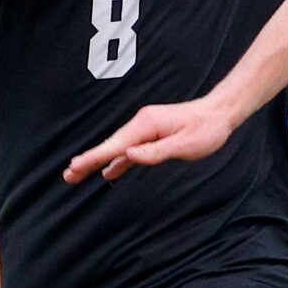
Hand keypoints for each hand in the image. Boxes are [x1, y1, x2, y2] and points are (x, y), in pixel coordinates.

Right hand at [63, 96, 233, 183]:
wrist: (219, 112)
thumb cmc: (207, 129)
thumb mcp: (185, 145)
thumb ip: (157, 152)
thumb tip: (130, 156)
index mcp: (147, 125)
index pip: (116, 146)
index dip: (95, 158)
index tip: (76, 166)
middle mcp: (142, 124)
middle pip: (110, 145)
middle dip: (89, 160)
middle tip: (68, 175)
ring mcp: (145, 128)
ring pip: (117, 148)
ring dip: (98, 161)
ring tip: (78, 174)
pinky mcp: (152, 133)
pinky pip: (129, 149)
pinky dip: (117, 160)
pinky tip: (109, 172)